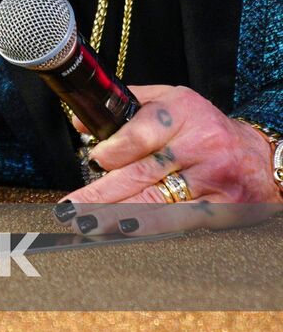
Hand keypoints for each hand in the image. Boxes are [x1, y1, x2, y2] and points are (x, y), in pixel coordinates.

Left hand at [57, 85, 281, 235]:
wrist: (259, 153)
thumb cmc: (204, 126)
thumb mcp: (170, 100)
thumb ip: (127, 106)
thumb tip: (82, 122)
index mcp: (182, 113)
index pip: (140, 134)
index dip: (113, 151)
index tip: (94, 160)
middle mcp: (199, 144)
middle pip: (141, 172)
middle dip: (100, 194)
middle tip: (71, 208)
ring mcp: (212, 178)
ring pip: (156, 200)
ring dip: (116, 215)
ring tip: (88, 223)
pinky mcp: (222, 206)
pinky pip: (179, 219)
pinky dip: (150, 227)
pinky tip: (125, 231)